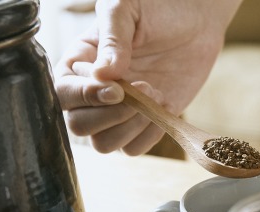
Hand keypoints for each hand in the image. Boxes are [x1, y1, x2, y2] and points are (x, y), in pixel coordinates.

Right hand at [53, 0, 240, 154]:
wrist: (195, 20)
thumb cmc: (156, 7)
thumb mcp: (127, 9)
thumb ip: (113, 38)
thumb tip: (103, 75)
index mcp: (78, 63)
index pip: (63, 93)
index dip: (86, 97)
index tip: (117, 88)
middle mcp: (92, 92)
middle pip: (79, 127)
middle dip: (111, 116)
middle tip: (142, 88)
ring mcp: (117, 112)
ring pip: (105, 144)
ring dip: (131, 127)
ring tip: (156, 94)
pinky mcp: (143, 124)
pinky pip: (134, 148)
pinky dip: (150, 134)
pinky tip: (166, 106)